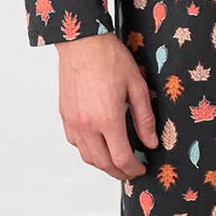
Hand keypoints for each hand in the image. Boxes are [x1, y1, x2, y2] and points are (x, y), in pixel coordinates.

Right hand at [56, 33, 157, 181]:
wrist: (82, 42)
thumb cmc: (109, 58)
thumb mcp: (137, 87)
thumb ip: (144, 118)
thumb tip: (150, 141)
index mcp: (108, 119)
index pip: (121, 158)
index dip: (133, 169)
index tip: (141, 169)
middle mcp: (87, 125)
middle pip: (102, 163)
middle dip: (119, 172)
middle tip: (131, 171)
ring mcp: (73, 121)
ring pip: (86, 156)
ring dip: (102, 164)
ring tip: (116, 161)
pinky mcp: (65, 115)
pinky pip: (75, 142)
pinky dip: (87, 150)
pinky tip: (98, 144)